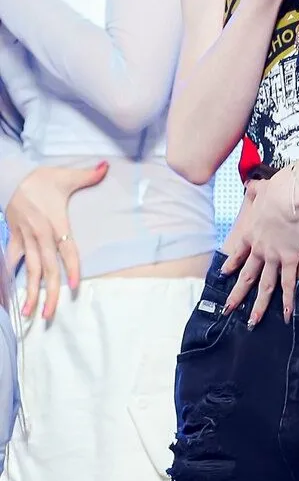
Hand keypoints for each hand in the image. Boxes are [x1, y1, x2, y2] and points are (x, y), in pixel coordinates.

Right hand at [5, 161, 108, 319]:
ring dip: (30, 291)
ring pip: (29, 269)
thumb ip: (88, 176)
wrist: (11, 177)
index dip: (72, 267)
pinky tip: (8, 295)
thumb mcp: (65, 176)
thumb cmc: (41, 180)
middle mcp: (40, 236)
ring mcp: (25, 239)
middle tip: (50, 314)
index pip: (67, 250)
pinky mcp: (14, 238)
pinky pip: (11, 260)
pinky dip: (10, 276)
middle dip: (49, 291)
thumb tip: (106, 166)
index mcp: (55, 224)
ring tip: (29, 312)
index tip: (75, 285)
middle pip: (47, 268)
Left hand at [220, 169, 298, 325]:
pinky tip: (288, 316)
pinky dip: (287, 300)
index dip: (232, 264)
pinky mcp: (289, 259)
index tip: (224, 274)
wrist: (288, 194)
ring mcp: (273, 256)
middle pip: (246, 276)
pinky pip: (287, 284)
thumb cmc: (276, 189)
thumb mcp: (260, 188)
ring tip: (252, 322)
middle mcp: (259, 248)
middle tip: (228, 309)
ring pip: (264, 286)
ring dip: (258, 305)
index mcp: (251, 233)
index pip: (239, 253)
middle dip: (237, 294)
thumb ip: (255, 190)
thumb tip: (251, 184)